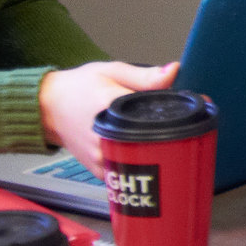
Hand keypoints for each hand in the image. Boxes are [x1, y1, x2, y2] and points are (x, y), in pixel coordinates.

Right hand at [37, 60, 178, 178]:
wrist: (46, 108)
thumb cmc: (76, 87)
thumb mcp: (111, 71)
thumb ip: (145, 75)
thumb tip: (173, 71)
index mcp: (109, 109)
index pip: (153, 115)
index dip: (179, 116)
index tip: (199, 114)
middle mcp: (105, 138)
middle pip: (153, 144)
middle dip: (174, 139)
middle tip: (190, 132)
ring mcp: (102, 158)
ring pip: (144, 164)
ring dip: (161, 155)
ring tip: (172, 144)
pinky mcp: (100, 171)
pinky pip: (130, 174)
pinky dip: (143, 166)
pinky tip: (151, 156)